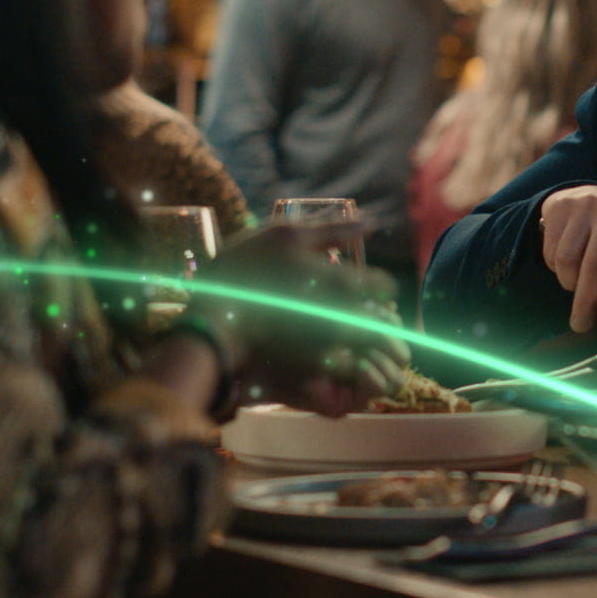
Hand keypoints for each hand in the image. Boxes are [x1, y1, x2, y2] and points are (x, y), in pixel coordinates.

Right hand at [187, 228, 408, 416]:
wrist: (210, 324)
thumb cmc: (246, 271)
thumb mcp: (286, 236)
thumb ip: (331, 230)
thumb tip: (369, 224)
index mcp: (342, 284)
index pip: (386, 287)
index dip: (377, 283)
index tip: (361, 284)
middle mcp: (344, 319)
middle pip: (381, 322)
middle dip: (373, 315)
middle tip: (350, 308)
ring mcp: (331, 350)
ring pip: (367, 348)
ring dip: (360, 340)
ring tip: (334, 330)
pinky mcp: (313, 373)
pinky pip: (344, 371)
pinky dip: (341, 361)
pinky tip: (317, 350)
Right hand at [538, 186, 596, 333]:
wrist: (590, 196)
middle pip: (596, 265)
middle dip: (587, 300)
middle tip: (581, 323)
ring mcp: (584, 204)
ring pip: (567, 260)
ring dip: (569, 282)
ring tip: (575, 281)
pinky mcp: (559, 206)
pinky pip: (551, 251)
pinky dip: (555, 267)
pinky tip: (564, 261)